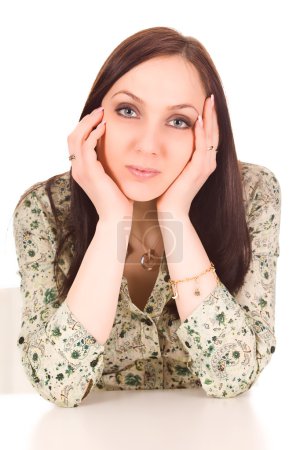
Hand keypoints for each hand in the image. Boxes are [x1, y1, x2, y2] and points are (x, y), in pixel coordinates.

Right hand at [67, 107, 133, 221]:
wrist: (116, 218)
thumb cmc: (118, 201)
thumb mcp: (112, 179)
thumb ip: (109, 166)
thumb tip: (119, 154)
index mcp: (81, 170)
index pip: (76, 143)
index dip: (85, 128)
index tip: (100, 118)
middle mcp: (77, 169)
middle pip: (72, 137)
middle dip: (85, 121)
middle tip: (100, 111)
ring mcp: (81, 171)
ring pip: (76, 138)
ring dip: (89, 123)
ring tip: (102, 114)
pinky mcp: (90, 172)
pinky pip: (87, 147)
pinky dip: (94, 134)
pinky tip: (105, 128)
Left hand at [156, 95, 218, 217]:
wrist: (172, 211)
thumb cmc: (171, 192)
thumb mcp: (176, 169)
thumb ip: (178, 156)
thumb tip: (168, 142)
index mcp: (205, 162)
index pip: (210, 135)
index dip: (210, 118)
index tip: (206, 102)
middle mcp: (209, 162)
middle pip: (214, 132)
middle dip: (213, 114)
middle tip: (211, 95)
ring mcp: (205, 166)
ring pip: (211, 137)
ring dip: (210, 118)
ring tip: (208, 101)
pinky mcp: (198, 170)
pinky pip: (202, 147)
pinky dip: (201, 133)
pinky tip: (198, 119)